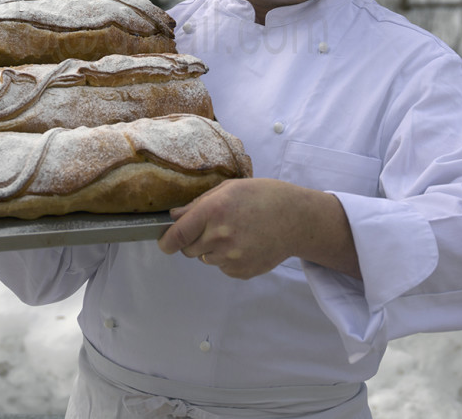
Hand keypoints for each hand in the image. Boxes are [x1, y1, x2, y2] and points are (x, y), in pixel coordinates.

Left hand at [157, 178, 360, 279]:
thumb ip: (198, 204)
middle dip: (193, 240)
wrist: (296, 219)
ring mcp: (232, 257)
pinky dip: (227, 259)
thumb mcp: (228, 189)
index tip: (164, 243)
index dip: (166, 241)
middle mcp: (220, 237)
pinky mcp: (242, 271)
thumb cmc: (262, 197)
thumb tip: (175, 216)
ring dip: (211, 250)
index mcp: (213, 212)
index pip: (178, 235)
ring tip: (234, 233)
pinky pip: (223, 268)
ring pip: (206, 259)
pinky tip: (244, 244)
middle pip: (189, 249)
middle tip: (212, 228)